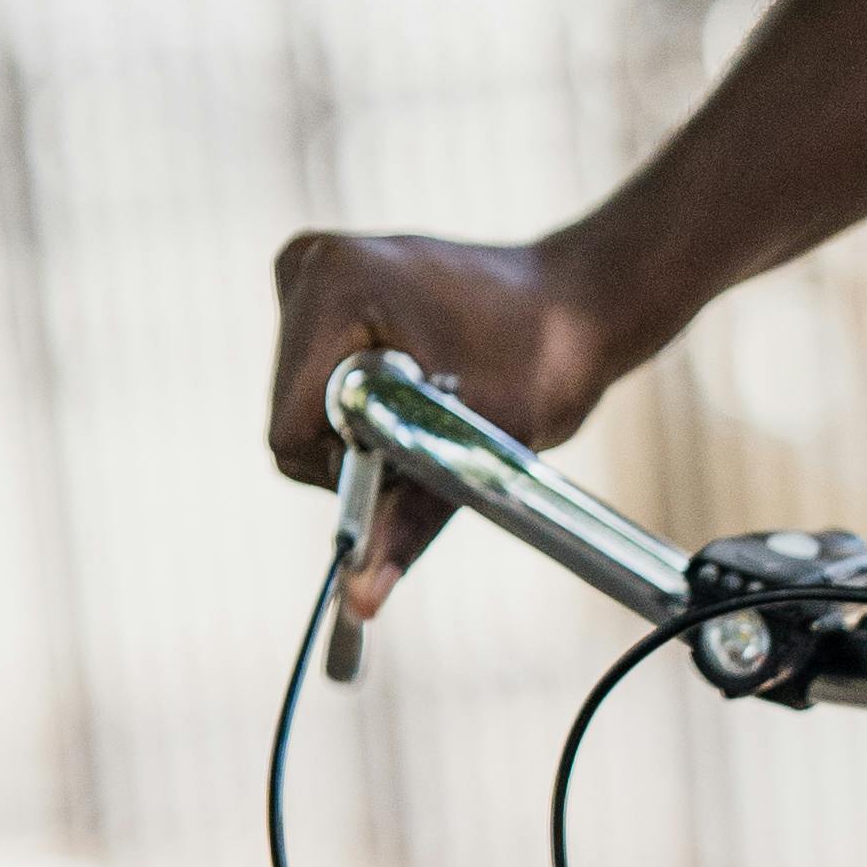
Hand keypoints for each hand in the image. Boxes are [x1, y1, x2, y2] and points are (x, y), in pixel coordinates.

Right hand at [266, 225, 642, 618]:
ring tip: (436, 399)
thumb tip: (358, 599)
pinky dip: (365, 405)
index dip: (348, 469)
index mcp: (331, 285)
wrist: (575, 304)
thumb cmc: (543, 361)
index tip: (416, 456)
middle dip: (358, 449)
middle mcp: (307, 267)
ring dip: (365, 429)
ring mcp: (310, 271)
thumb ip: (408, 521)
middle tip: (437, 427)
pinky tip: (421, 385)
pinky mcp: (322, 290)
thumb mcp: (475, 448)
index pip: (291, 431)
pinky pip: (320, 384)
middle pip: (294, 421)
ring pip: (306, 409)